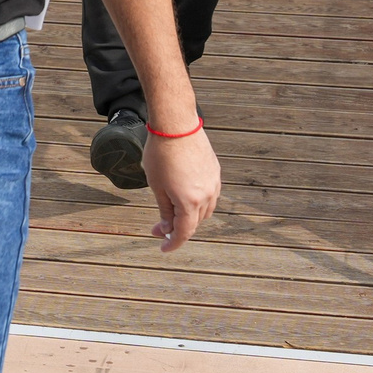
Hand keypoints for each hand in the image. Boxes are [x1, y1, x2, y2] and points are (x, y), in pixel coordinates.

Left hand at [141, 126, 219, 251]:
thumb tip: (166, 228)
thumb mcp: (157, 186)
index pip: (184, 233)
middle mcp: (206, 196)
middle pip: (194, 223)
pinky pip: (209, 194)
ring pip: (205, 210)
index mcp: (190, 202)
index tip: (163, 248)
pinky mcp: (215, 171)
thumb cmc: (161, 154)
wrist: (176, 124)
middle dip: (177, 228)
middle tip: (158, 226)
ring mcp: (213, 183)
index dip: (172, 243)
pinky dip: (198, 201)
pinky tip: (184, 193)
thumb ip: (165, 211)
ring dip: (190, 215)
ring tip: (172, 209)